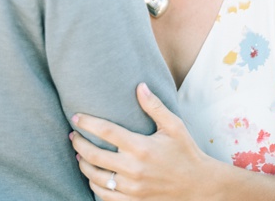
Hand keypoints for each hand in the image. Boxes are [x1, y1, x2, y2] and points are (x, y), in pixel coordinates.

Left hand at [70, 83, 216, 199]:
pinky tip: (93, 175)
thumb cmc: (187, 153)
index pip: (105, 132)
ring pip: (95, 177)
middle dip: (78, 143)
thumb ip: (154, 106)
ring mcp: (133, 188)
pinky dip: (94, 185)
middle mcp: (134, 169)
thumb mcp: (174, 127)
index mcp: (141, 147)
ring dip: (83, 165)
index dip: (87, 123)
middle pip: (93, 155)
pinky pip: (105, 195)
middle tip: (73, 135)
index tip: (76, 117)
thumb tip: (139, 85)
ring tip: (79, 154)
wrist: (201, 187)